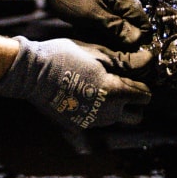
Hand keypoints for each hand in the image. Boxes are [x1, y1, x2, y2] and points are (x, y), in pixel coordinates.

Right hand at [0, 36, 152, 129]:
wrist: (31, 74)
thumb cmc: (64, 56)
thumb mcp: (95, 52)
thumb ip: (122, 60)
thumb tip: (145, 61)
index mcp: (115, 93)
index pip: (145, 96)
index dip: (142, 83)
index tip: (134, 75)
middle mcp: (107, 113)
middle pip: (135, 116)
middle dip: (133, 102)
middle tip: (122, 84)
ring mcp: (92, 122)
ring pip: (115, 119)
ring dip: (115, 107)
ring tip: (100, 87)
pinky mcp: (78, 126)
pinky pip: (96, 120)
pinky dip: (96, 110)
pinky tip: (84, 94)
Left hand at [25, 0, 150, 44]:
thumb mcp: (94, 16)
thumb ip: (117, 28)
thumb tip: (138, 41)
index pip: (145, 26)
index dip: (135, 40)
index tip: (119, 47)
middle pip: (137, 27)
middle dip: (123, 37)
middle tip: (103, 38)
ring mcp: (122, 0)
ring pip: (127, 26)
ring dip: (115, 34)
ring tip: (98, 32)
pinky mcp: (114, 4)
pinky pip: (119, 22)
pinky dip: (109, 28)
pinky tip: (97, 28)